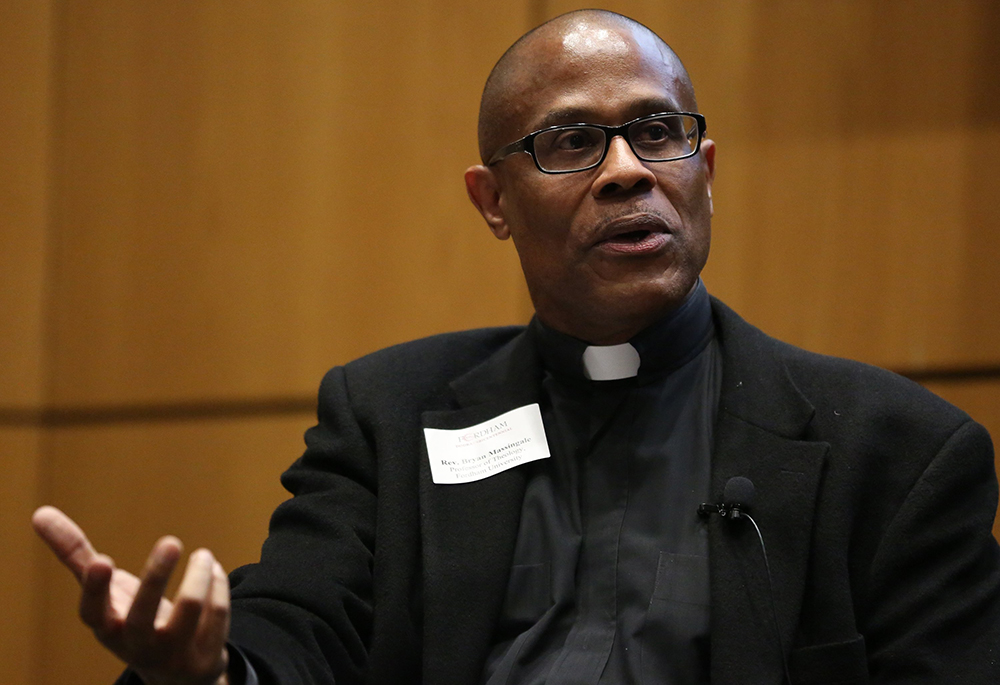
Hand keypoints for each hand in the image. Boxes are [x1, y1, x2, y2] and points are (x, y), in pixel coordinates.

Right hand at [32, 506, 230, 684]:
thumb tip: (40, 513)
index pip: (93, 613)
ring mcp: (172, 653)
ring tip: (202, 555)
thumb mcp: (103, 592)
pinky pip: (217, 615)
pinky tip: (213, 571)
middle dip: (157, 575)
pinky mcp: (205, 656)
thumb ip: (75, 554)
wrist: (174, 674)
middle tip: (171, 541)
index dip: (96, 588)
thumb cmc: (131, 620)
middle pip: (144, 614)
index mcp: (107, 627)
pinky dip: (218, 586)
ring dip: (199, 575)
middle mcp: (137, 644)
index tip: (102, 559)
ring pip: (189, 610)